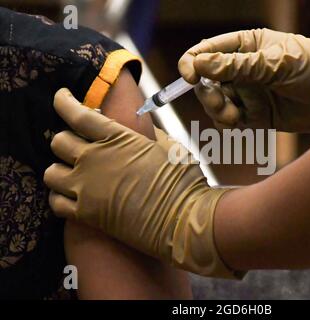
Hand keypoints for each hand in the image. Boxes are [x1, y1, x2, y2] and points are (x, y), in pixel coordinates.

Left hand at [44, 88, 237, 278]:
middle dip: (65, 140)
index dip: (63, 102)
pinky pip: (56, 203)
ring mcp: (87, 187)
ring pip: (50, 172)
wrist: (184, 218)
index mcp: (116, 137)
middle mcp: (94, 158)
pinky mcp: (87, 215)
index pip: (76, 113)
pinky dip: (60, 197)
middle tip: (76, 144)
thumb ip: (146, 135)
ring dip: (59, 169)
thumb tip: (137, 129)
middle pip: (58, 141)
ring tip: (71, 172)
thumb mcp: (168, 147)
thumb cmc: (183, 180)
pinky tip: (71, 196)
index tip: (62, 97)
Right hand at [178, 28, 309, 131]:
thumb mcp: (277, 63)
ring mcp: (247, 92)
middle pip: (206, 80)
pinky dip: (226, 123)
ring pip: (215, 102)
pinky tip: (238, 122)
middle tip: (219, 102)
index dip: (192, 62)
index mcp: (246, 45)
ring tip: (234, 115)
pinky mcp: (254, 115)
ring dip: (217, 110)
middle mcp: (242, 69)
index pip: (208, 51)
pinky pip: (229, 120)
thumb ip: (240, 66)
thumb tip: (200, 64)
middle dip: (206, 93)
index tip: (189, 77)